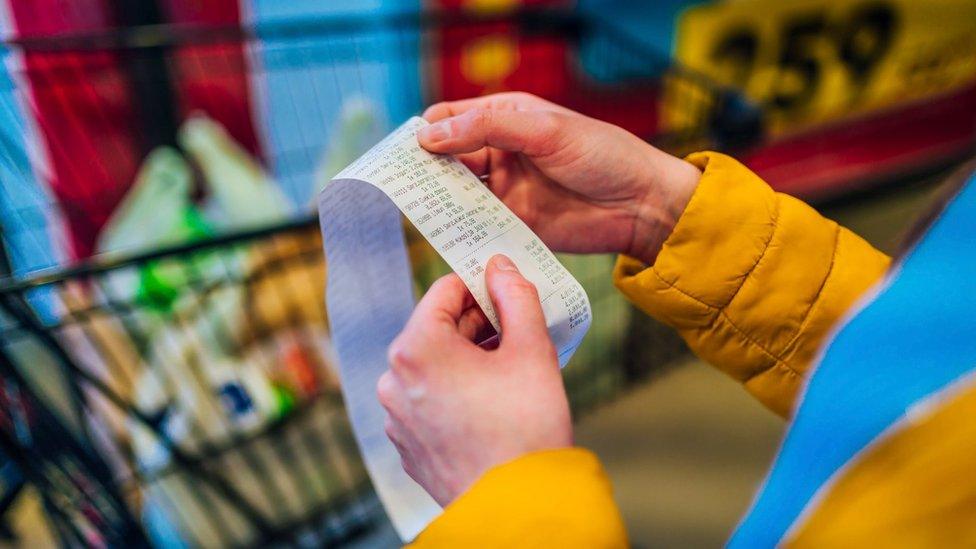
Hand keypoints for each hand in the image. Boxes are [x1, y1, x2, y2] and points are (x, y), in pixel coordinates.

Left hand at [378, 255, 571, 505]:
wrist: (519, 508)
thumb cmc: (525, 427)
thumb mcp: (531, 349)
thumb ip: (516, 296)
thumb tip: (500, 266)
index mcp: (416, 348)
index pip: (444, 290)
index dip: (480, 285)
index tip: (507, 291)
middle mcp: (394, 379)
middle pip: (436, 329)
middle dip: (477, 325)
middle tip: (517, 332)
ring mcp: (396, 416)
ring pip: (432, 366)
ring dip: (467, 360)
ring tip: (509, 372)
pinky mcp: (407, 445)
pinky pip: (429, 401)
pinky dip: (456, 393)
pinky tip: (491, 406)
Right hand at [419, 92, 700, 264]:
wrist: (642, 205)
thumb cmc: (602, 155)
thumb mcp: (544, 130)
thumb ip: (488, 128)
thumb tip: (429, 135)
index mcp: (506, 118)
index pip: (450, 119)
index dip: (425, 132)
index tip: (404, 152)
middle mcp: (499, 153)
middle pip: (446, 159)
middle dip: (424, 170)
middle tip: (403, 186)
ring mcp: (505, 190)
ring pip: (456, 194)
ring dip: (438, 201)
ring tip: (418, 210)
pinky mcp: (513, 224)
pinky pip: (476, 225)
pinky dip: (460, 229)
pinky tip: (446, 234)